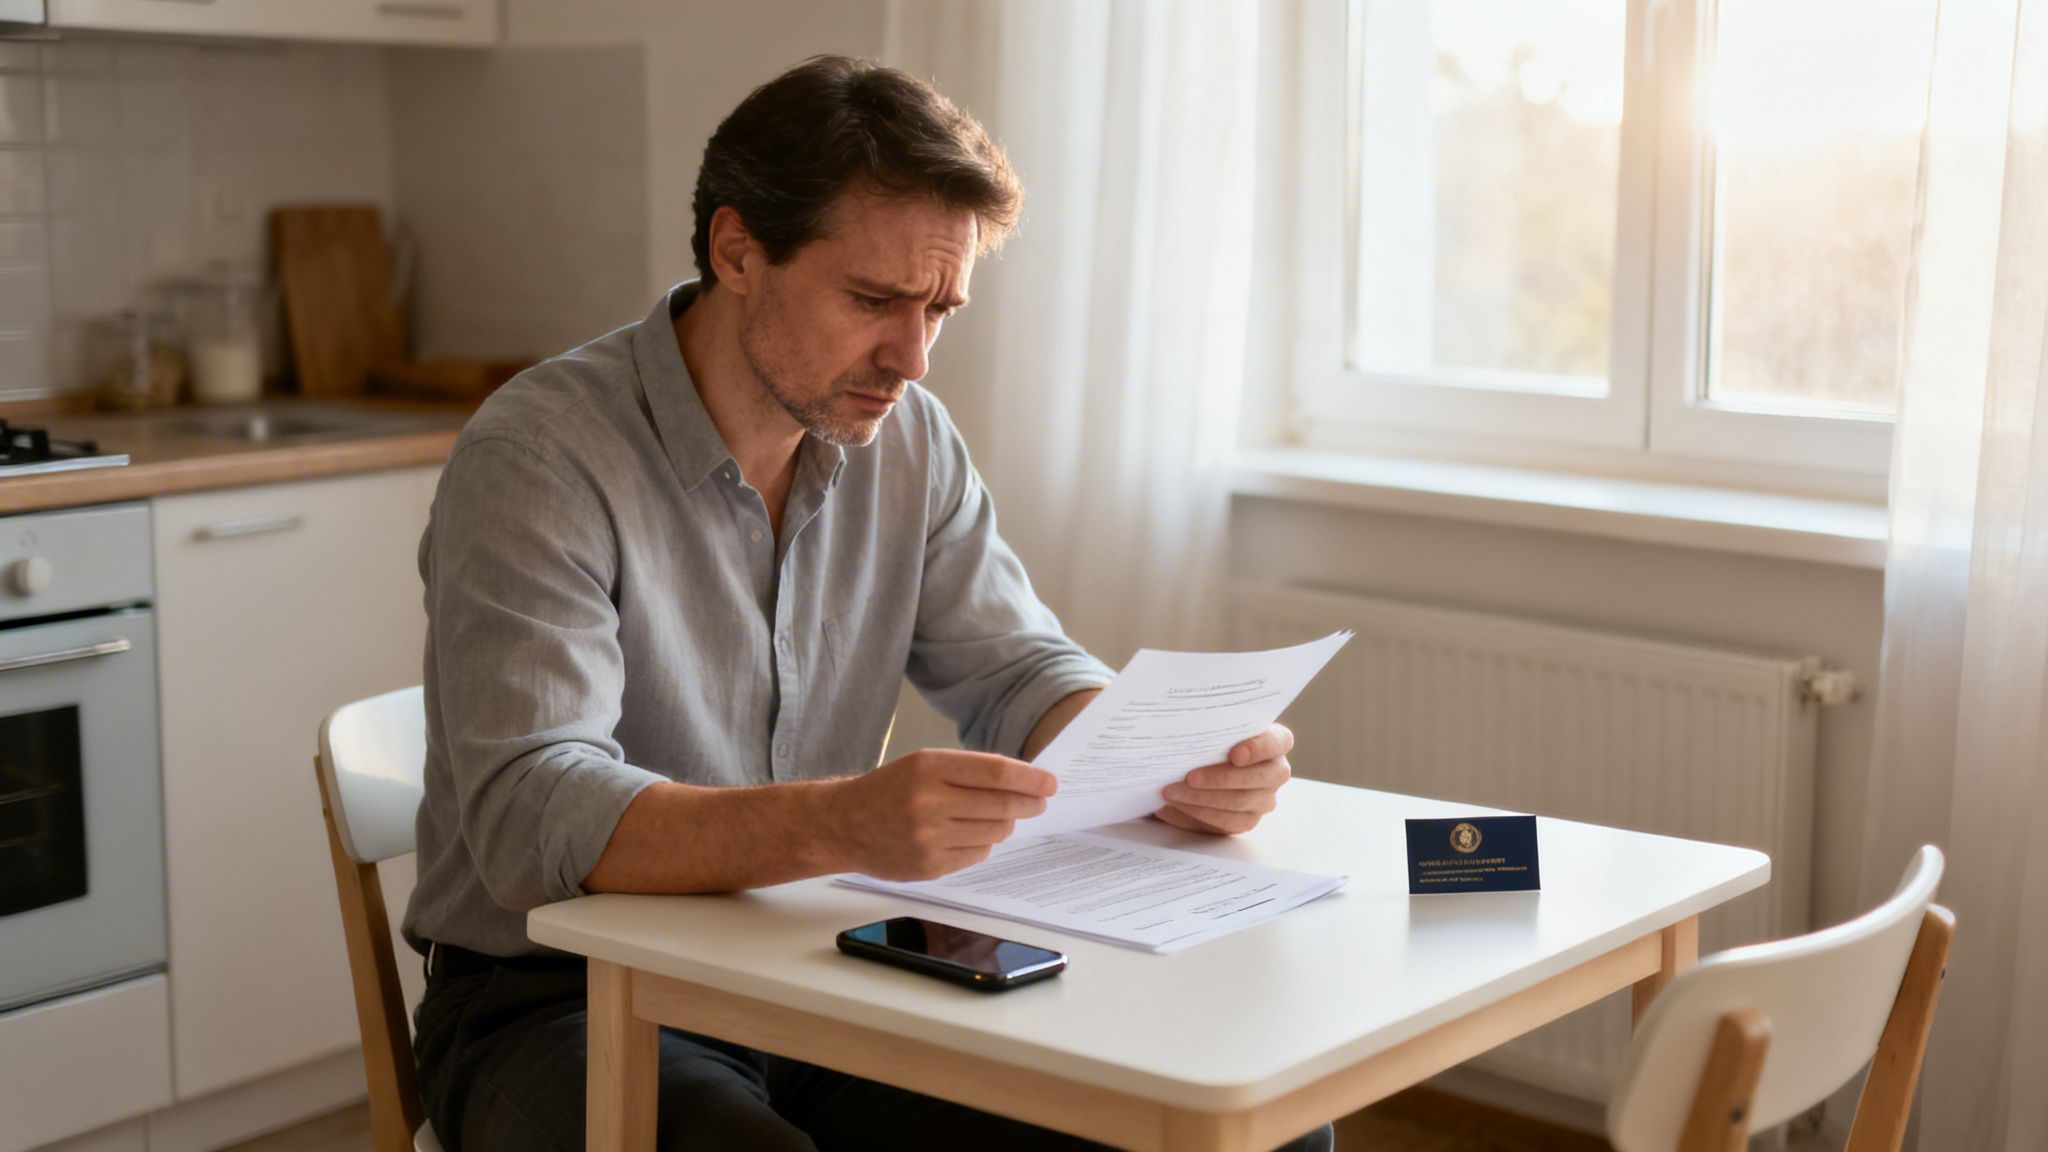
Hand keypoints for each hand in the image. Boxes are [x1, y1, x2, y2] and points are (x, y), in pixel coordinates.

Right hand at [830, 749, 1055, 880]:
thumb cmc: (889, 789)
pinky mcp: (930, 866)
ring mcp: (929, 837)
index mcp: (928, 767)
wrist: (843, 825)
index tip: (1049, 783)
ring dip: (1006, 823)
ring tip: (1000, 817)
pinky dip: (984, 843)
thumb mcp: (922, 764)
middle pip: (1000, 804)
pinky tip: (970, 834)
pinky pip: (977, 854)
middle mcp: (928, 801)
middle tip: (1040, 802)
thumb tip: (1021, 782)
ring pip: (994, 832)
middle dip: (1028, 803)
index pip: (994, 772)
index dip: (1029, 778)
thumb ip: (967, 771)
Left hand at [1155, 723, 1294, 834]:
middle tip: (1190, 777)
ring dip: (1201, 798)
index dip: (1258, 749)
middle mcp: (1276, 772)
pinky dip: (1198, 813)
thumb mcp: (1213, 727)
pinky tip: (1177, 805)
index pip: (1278, 742)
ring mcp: (1265, 799)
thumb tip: (1184, 731)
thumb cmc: (1209, 739)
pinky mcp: (1247, 820)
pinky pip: (1227, 822)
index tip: (1234, 754)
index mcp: (1275, 742)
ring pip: (1239, 803)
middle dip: (1221, 779)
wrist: (1198, 764)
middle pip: (1258, 778)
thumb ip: (1211, 727)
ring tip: (1172, 791)